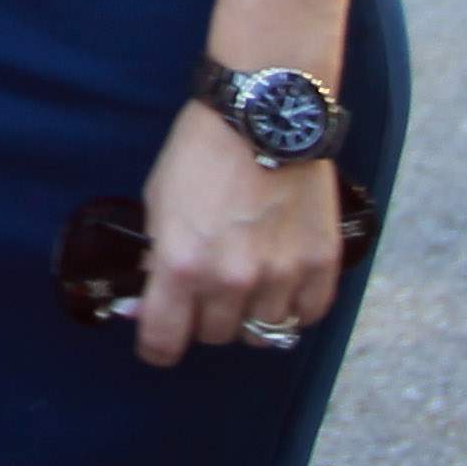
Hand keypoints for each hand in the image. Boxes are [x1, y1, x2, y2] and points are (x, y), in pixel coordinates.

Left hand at [131, 100, 345, 365]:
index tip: (157, 345)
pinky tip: (280, 285)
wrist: (263, 118)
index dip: (156, 347)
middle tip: (203, 293)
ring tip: (244, 285)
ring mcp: (281, 276)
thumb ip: (155, 256)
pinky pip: (306, 316)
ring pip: (261, 333)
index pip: (163, 338)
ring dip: (247, 316)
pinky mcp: (320, 266)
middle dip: (202, 319)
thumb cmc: (201, 154)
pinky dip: (292, 309)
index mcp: (182, 264)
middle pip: (214, 336)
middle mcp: (232, 279)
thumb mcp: (157, 202)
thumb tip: (146, 301)